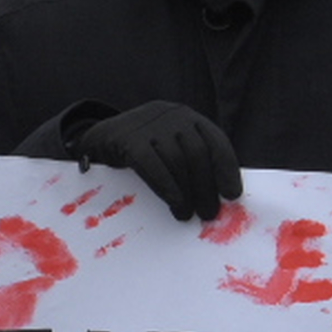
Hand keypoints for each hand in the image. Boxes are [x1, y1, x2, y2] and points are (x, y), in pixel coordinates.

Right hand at [70, 100, 241, 223]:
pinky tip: (175, 203)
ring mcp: (149, 124)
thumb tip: (219, 197)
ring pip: (177, 160)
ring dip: (187, 192)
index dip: (227, 169)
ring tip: (187, 215)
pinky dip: (167, 186)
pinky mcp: (129, 138)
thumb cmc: (142, 149)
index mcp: (188, 118)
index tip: (232, 195)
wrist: (99, 136)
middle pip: (198, 154)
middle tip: (209, 214)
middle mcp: (172, 116)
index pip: (216, 141)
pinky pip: (152, 165)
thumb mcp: (169, 145)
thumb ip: (191, 161)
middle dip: (206, 187)